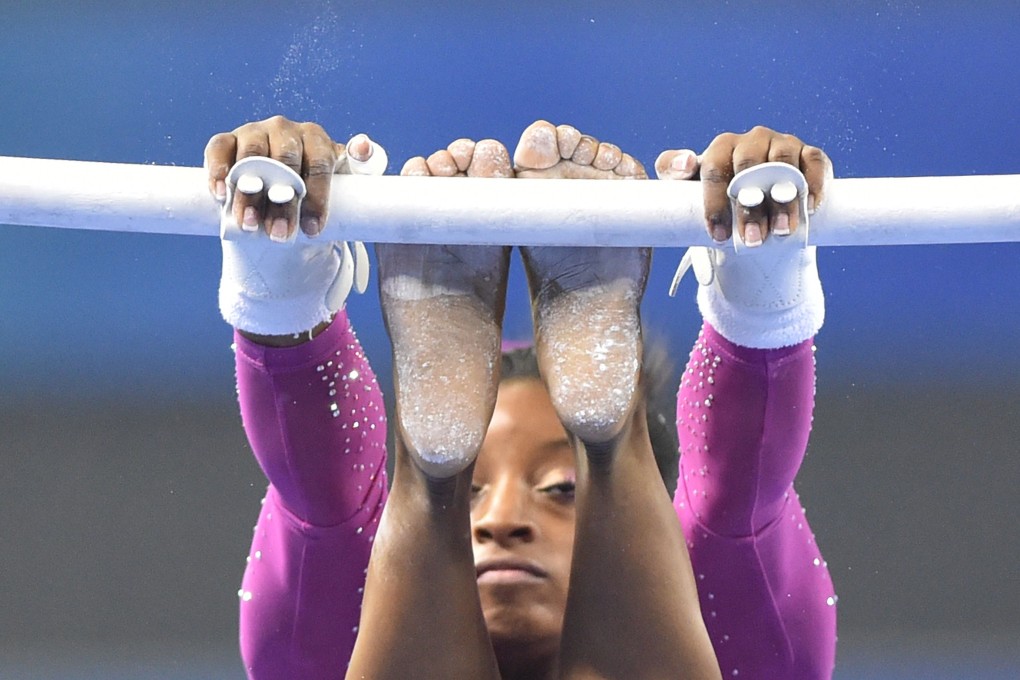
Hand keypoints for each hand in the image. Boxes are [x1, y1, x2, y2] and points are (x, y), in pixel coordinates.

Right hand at [204, 116, 385, 340]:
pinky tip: (220, 195)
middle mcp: (285, 129)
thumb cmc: (312, 189)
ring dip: (249, 193)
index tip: (313, 230)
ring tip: (250, 226)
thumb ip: (359, 169)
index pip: (320, 162)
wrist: (277, 192)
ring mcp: (254, 132)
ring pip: (252, 157)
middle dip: (283, 202)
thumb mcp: (340, 183)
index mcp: (316, 138)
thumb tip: (364, 146)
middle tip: (281, 236)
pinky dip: (218, 170)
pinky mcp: (228, 140)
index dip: (317, 196)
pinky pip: (219, 149)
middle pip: (285, 162)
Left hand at [655, 127, 828, 348]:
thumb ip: (673, 171)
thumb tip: (684, 164)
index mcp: (722, 147)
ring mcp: (783, 145)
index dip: (715, 202)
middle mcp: (753, 140)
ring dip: (783, 201)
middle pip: (750, 169)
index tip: (718, 235)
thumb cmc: (720, 197)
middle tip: (751, 240)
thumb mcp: (688, 187)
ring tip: (780, 231)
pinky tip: (810, 209)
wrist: (756, 207)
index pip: (715, 168)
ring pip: (783, 166)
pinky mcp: (808, 155)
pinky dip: (813, 185)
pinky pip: (814, 163)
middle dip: (750, 207)